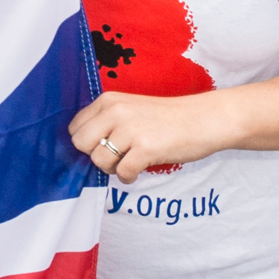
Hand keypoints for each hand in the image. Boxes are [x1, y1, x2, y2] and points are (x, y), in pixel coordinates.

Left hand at [70, 87, 230, 177]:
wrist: (204, 119)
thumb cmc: (167, 118)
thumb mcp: (130, 109)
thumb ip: (107, 122)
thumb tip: (84, 148)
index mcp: (109, 100)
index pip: (75, 128)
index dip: (87, 142)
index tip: (104, 146)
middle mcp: (116, 111)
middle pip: (81, 144)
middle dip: (95, 156)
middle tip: (116, 157)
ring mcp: (130, 129)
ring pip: (99, 161)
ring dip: (112, 168)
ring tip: (130, 162)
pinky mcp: (145, 148)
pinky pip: (122, 172)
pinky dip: (128, 177)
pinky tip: (139, 170)